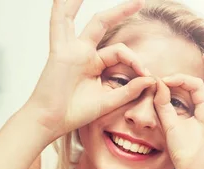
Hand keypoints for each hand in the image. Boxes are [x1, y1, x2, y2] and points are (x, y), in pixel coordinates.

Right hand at [26, 0, 155, 141]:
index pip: (120, 52)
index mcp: (94, 64)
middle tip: (140, 1)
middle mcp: (83, 53)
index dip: (136, 61)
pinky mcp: (60, 51)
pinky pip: (59, 23)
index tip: (147, 75)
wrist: (52, 122)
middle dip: (121, 12)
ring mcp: (72, 50)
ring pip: (82, 20)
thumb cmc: (75, 114)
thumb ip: (129, 91)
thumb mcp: (109, 102)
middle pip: (103, 25)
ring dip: (89, 4)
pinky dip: (61, 7)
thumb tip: (151, 79)